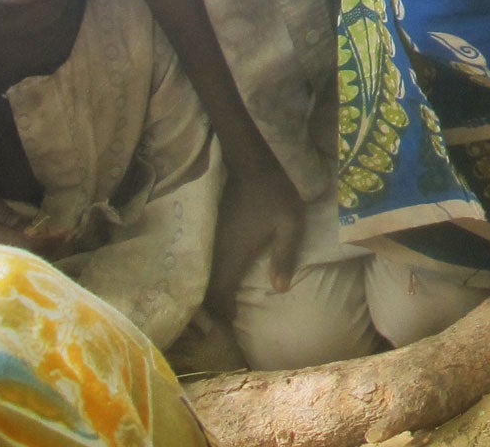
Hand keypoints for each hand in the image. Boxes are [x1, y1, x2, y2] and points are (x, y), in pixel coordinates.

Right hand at [204, 154, 303, 317]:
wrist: (251, 164)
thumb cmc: (275, 194)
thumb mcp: (290, 223)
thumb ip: (285, 255)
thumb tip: (280, 289)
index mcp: (233, 254)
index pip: (219, 294)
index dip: (224, 314)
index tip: (232, 325)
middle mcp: (215, 252)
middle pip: (204, 291)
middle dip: (210, 312)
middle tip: (222, 325)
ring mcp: (208, 242)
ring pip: (199, 279)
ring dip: (206, 296)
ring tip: (219, 309)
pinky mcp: (208, 234)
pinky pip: (201, 265)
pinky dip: (205, 279)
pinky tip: (215, 283)